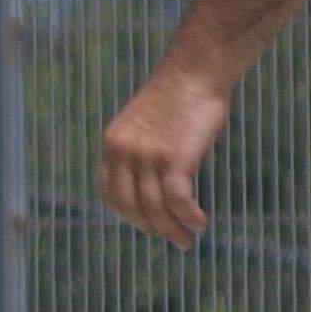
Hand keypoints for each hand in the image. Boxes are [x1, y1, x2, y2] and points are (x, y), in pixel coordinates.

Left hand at [101, 63, 231, 248]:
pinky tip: (199, 222)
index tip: (149, 224)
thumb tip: (154, 186)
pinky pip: (177, 200)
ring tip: (188, 239)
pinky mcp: (173, 157)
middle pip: (131, 206)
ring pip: (154, 208)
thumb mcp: (149, 126)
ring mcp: (146, 155)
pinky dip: (188, 217)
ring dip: (172, 229)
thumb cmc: (180, 98)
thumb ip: (142, 153)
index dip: (129, 215)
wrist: (196, 70)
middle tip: (175, 241)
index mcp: (111, 145)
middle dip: (152, 228)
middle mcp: (122, 152)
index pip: (110, 194)